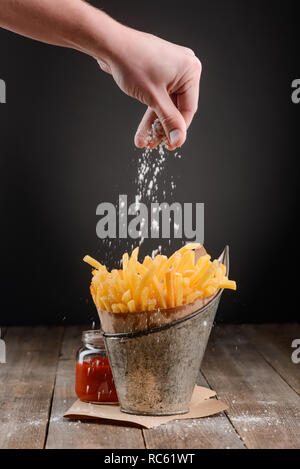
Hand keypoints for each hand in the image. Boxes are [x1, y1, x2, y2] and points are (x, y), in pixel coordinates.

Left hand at [97, 27, 201, 149]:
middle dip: (162, 128)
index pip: (188, 109)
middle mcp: (184, 69)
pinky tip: (142, 130)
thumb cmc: (132, 63)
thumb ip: (169, 120)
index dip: (179, 130)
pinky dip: (150, 111)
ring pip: (165, 104)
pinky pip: (158, 97)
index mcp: (190, 71)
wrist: (110, 45)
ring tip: (144, 141)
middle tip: (154, 145)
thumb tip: (179, 140)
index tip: (171, 146)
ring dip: (154, 123)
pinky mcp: (159, 72)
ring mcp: (171, 70)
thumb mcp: (153, 98)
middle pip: (176, 108)